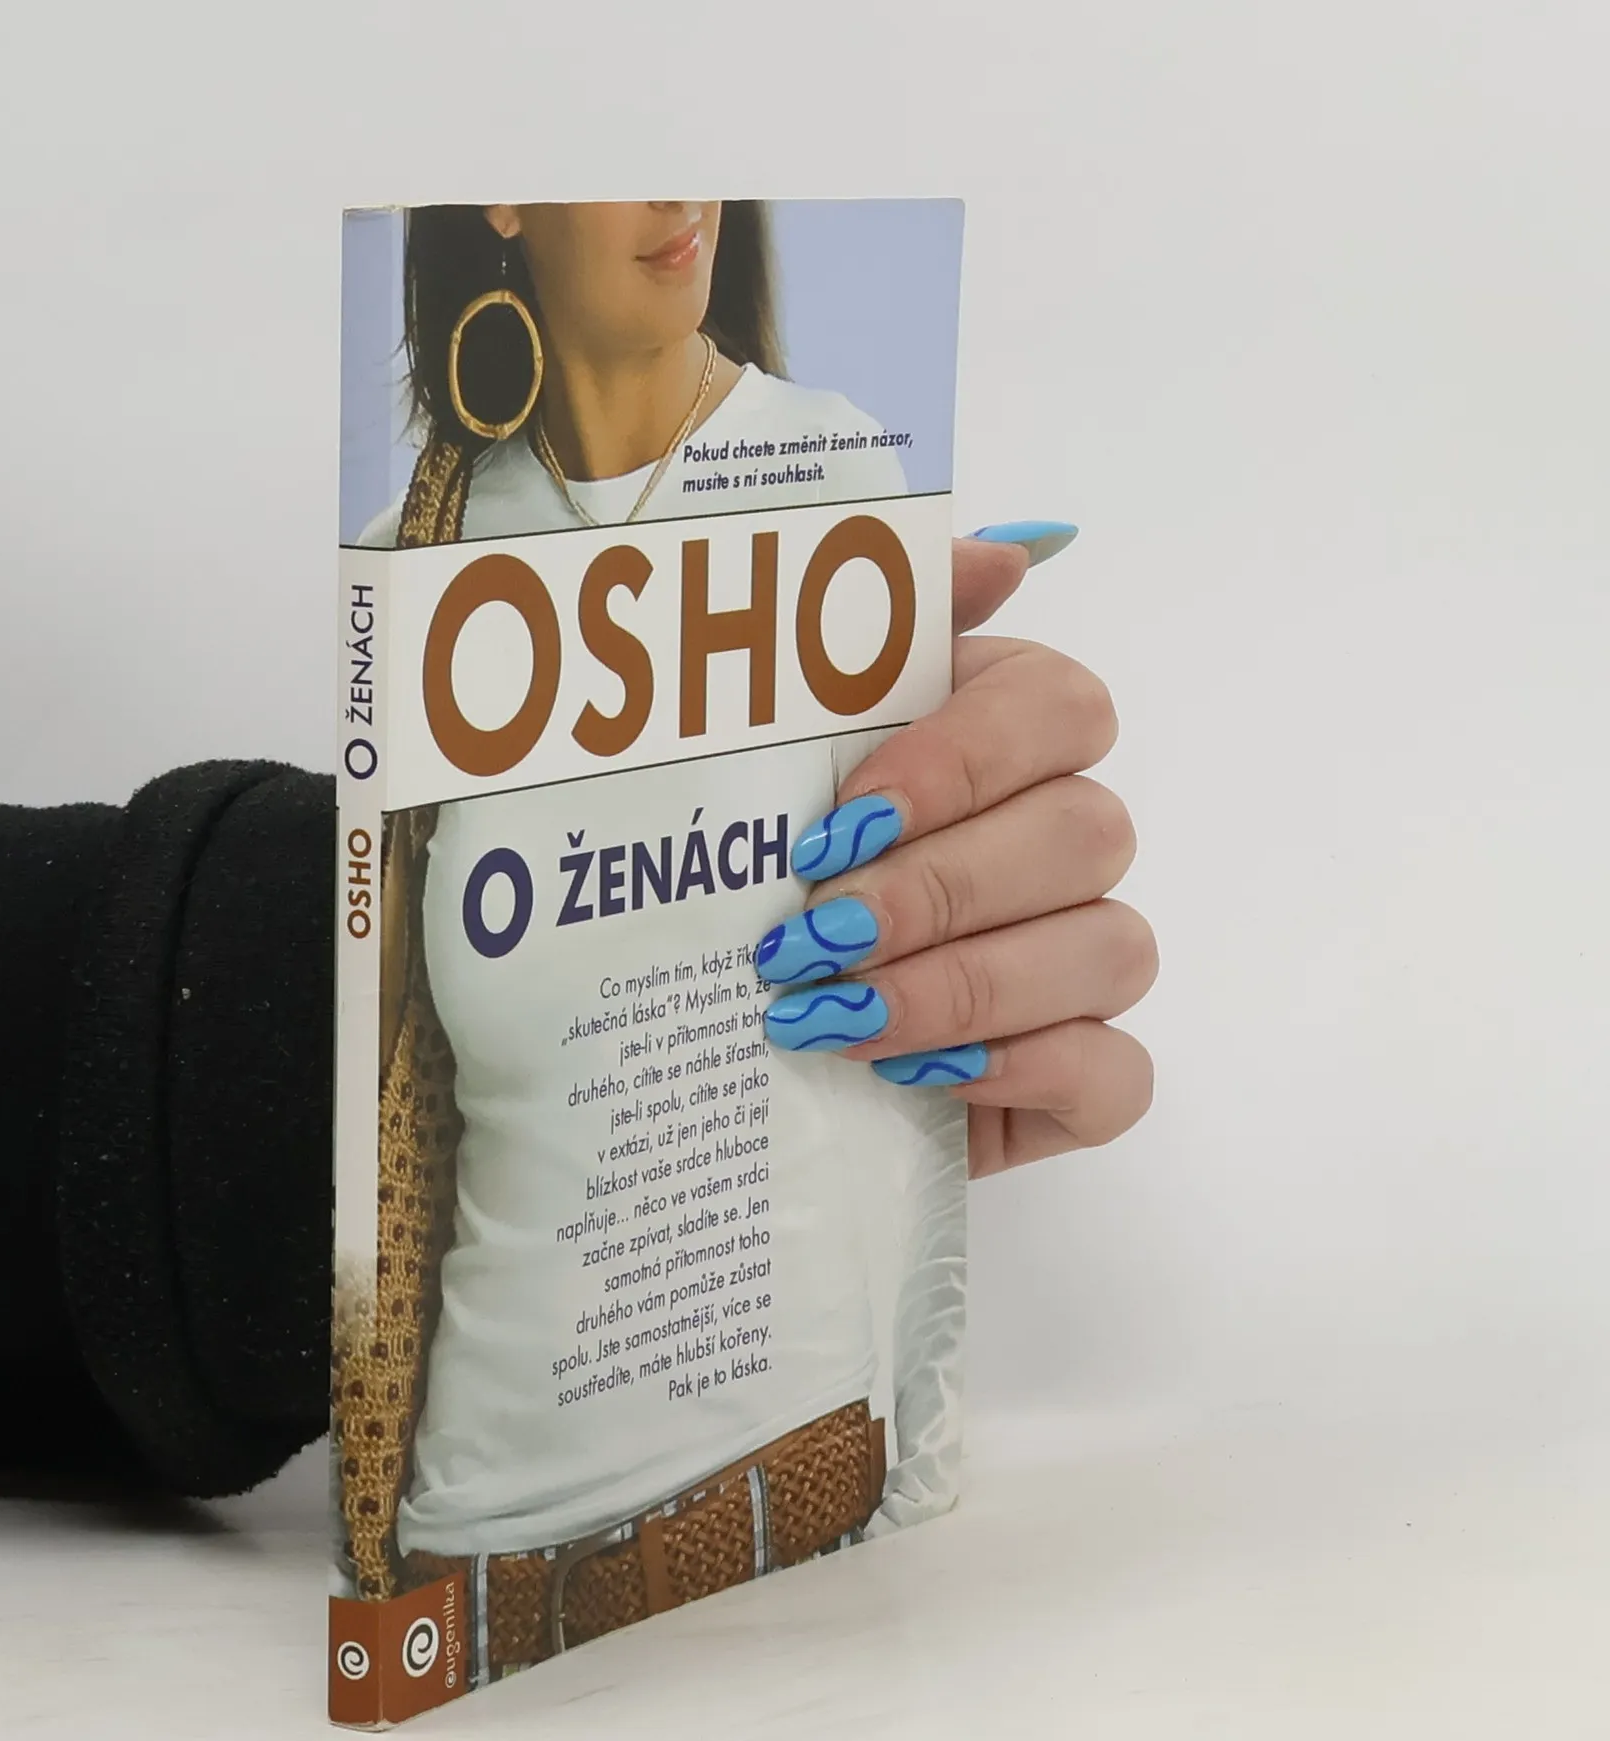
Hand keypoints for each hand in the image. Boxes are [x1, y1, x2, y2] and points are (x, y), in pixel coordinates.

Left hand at [756, 526, 1155, 1177]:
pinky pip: (1117, 1072)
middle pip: (1087, 833)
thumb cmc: (760, 876)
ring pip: (1110, 950)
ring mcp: (1087, 963)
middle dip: (939, 891)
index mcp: (1006, 742)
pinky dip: (1024, 1069)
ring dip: (965, 986)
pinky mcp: (1086, 1078)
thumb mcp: (775, 751)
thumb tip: (1009, 552)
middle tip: (813, 936)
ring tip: (837, 1017)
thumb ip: (876, 638)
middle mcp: (1066, 842)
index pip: (1059, 707)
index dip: (959, 761)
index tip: (839, 822)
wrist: (731, 1031)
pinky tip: (919, 1075)